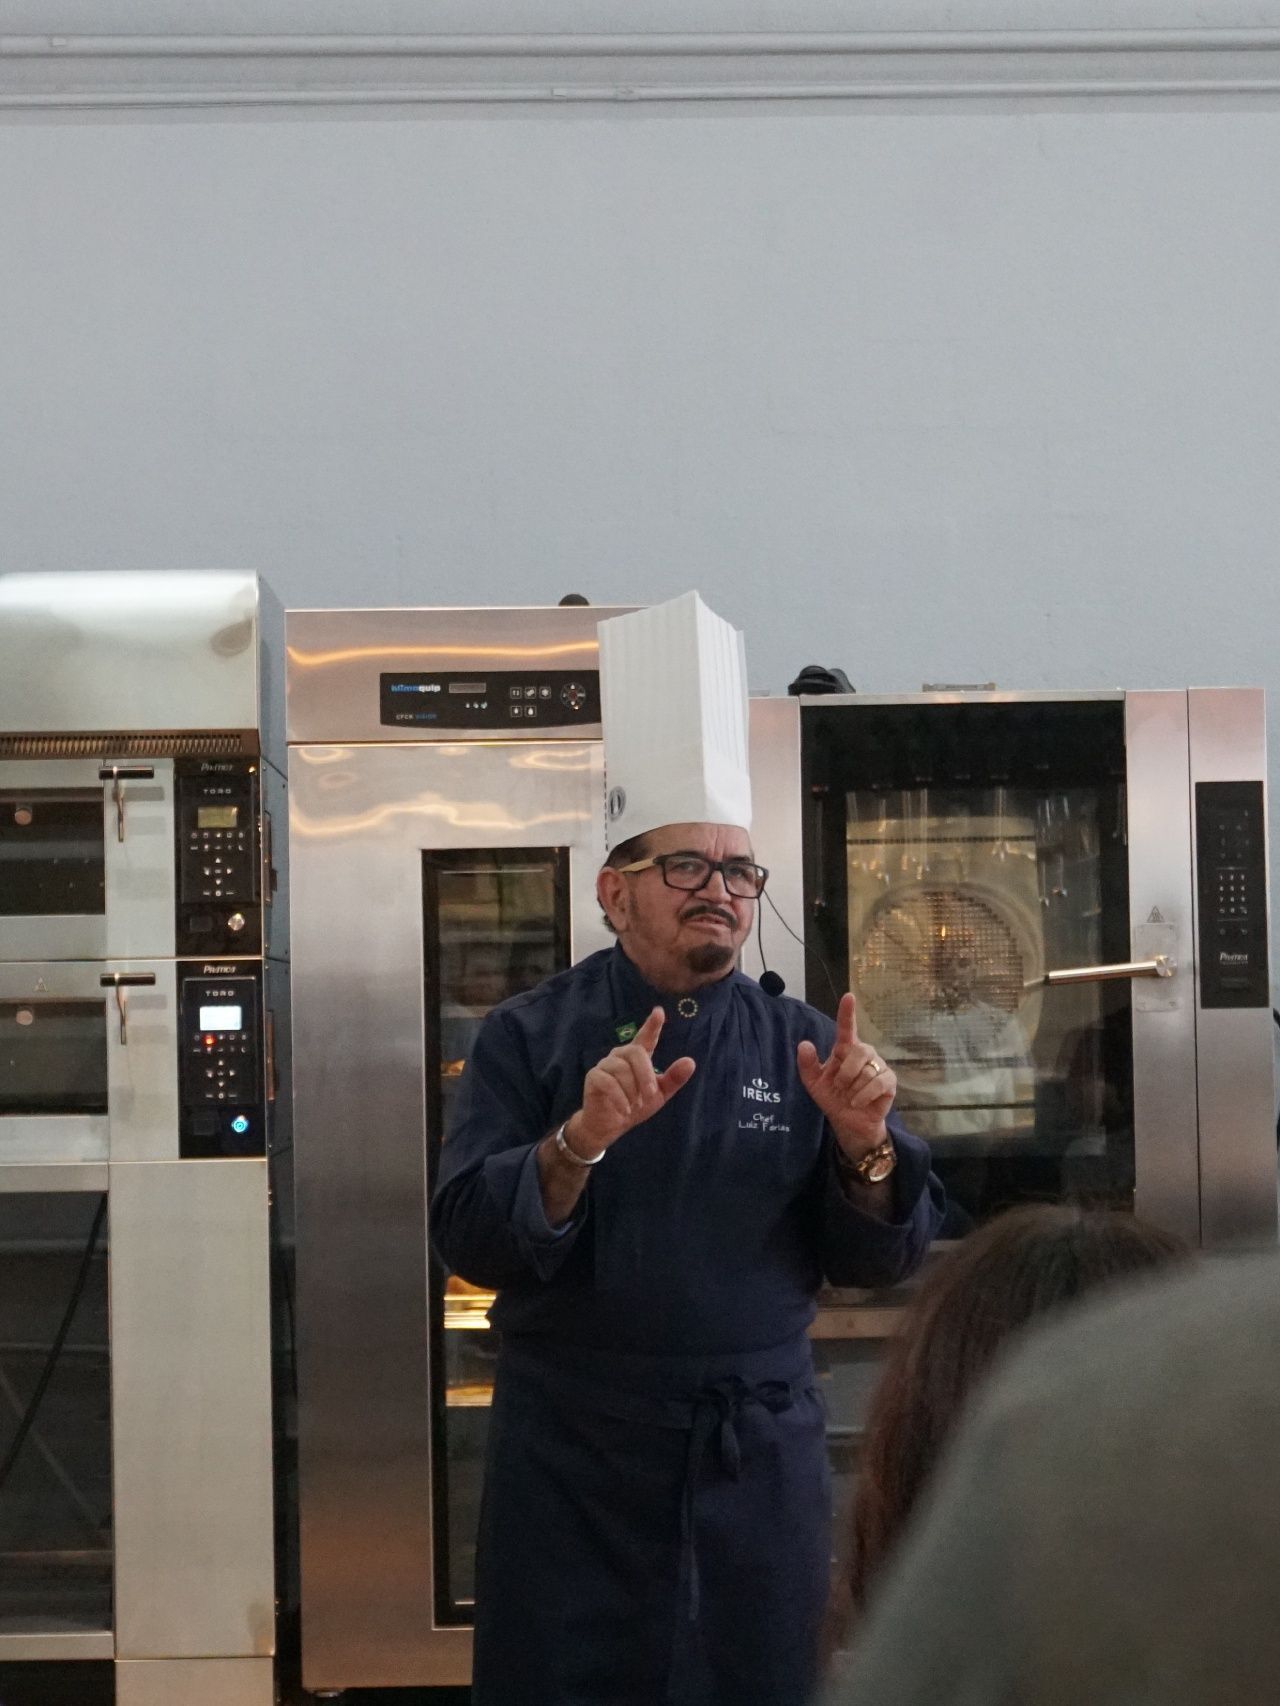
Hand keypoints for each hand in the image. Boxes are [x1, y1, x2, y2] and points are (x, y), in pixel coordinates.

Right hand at [565, 1007, 695, 1158]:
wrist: (610, 1125)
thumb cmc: (634, 1105)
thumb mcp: (659, 1095)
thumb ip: (673, 1079)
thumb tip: (691, 1062)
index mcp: (638, 1057)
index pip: (646, 1037)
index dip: (652, 1025)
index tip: (659, 1012)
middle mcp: (620, 1055)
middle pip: (635, 1052)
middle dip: (645, 1075)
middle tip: (650, 1095)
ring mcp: (605, 1064)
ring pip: (622, 1069)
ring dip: (632, 1091)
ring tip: (634, 1105)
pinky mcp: (594, 1076)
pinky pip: (608, 1082)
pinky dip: (619, 1098)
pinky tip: (625, 1109)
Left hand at [796, 993, 895, 1160]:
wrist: (848, 1123)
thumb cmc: (833, 1098)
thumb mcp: (814, 1083)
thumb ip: (807, 1065)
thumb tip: (804, 1044)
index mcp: (845, 1050)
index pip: (846, 1027)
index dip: (847, 1012)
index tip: (848, 997)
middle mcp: (864, 1053)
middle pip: (859, 1050)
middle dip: (846, 1071)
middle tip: (839, 1086)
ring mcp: (879, 1066)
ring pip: (867, 1070)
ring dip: (853, 1087)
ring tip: (850, 1097)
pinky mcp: (889, 1081)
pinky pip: (878, 1082)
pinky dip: (864, 1095)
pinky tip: (858, 1101)